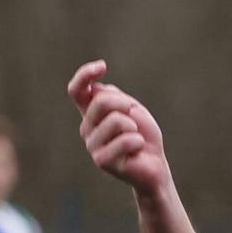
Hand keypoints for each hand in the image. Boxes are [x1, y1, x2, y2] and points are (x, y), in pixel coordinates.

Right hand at [68, 60, 171, 196]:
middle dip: (125, 104)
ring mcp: (92, 145)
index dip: (84, 75)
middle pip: (101, 101)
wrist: (154, 166)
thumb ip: (115, 97)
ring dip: (133, 126)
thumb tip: (95, 90)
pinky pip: (125, 140)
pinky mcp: (101, 161)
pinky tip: (137, 150)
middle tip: (134, 118)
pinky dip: (138, 141)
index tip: (102, 67)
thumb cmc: (143, 136)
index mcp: (91, 113)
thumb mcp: (133, 109)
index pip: (77, 91)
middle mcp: (87, 128)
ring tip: (135, 138)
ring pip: (115, 120)